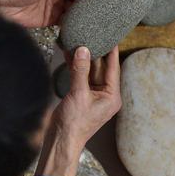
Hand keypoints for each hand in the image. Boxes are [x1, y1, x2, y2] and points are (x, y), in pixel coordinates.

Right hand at [35, 46, 121, 175]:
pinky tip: (69, 54)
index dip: (111, 51)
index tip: (111, 35)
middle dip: (95, 52)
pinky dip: (75, 67)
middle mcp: (105, 95)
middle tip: (92, 34)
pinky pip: (80, 78)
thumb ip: (80, 70)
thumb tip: (83, 50)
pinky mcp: (81, 96)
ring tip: (78, 40)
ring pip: (89, 72)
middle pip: (101, 68)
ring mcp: (92, 96)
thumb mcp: (78, 94)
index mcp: (112, 96)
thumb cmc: (74, 123)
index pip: (113, 68)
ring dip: (83, 58)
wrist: (61, 141)